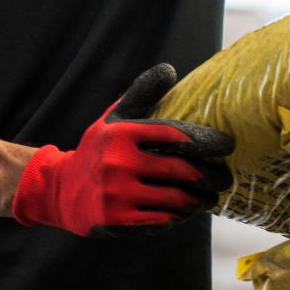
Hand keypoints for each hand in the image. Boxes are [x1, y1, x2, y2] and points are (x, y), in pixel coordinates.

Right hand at [10, 64, 234, 236]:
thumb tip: (170, 69)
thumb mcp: (114, 118)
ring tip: (211, 197)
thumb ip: (142, 94)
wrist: (62, 189)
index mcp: (121, 134)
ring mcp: (117, 194)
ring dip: (200, 200)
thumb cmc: (99, 149)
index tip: (227, 145)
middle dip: (211, 176)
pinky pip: (162, 220)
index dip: (207, 141)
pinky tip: (187, 211)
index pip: (175, 136)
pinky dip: (180, 216)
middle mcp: (118, 163)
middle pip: (182, 171)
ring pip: (176, 199)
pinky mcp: (118, 220)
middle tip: (224, 179)